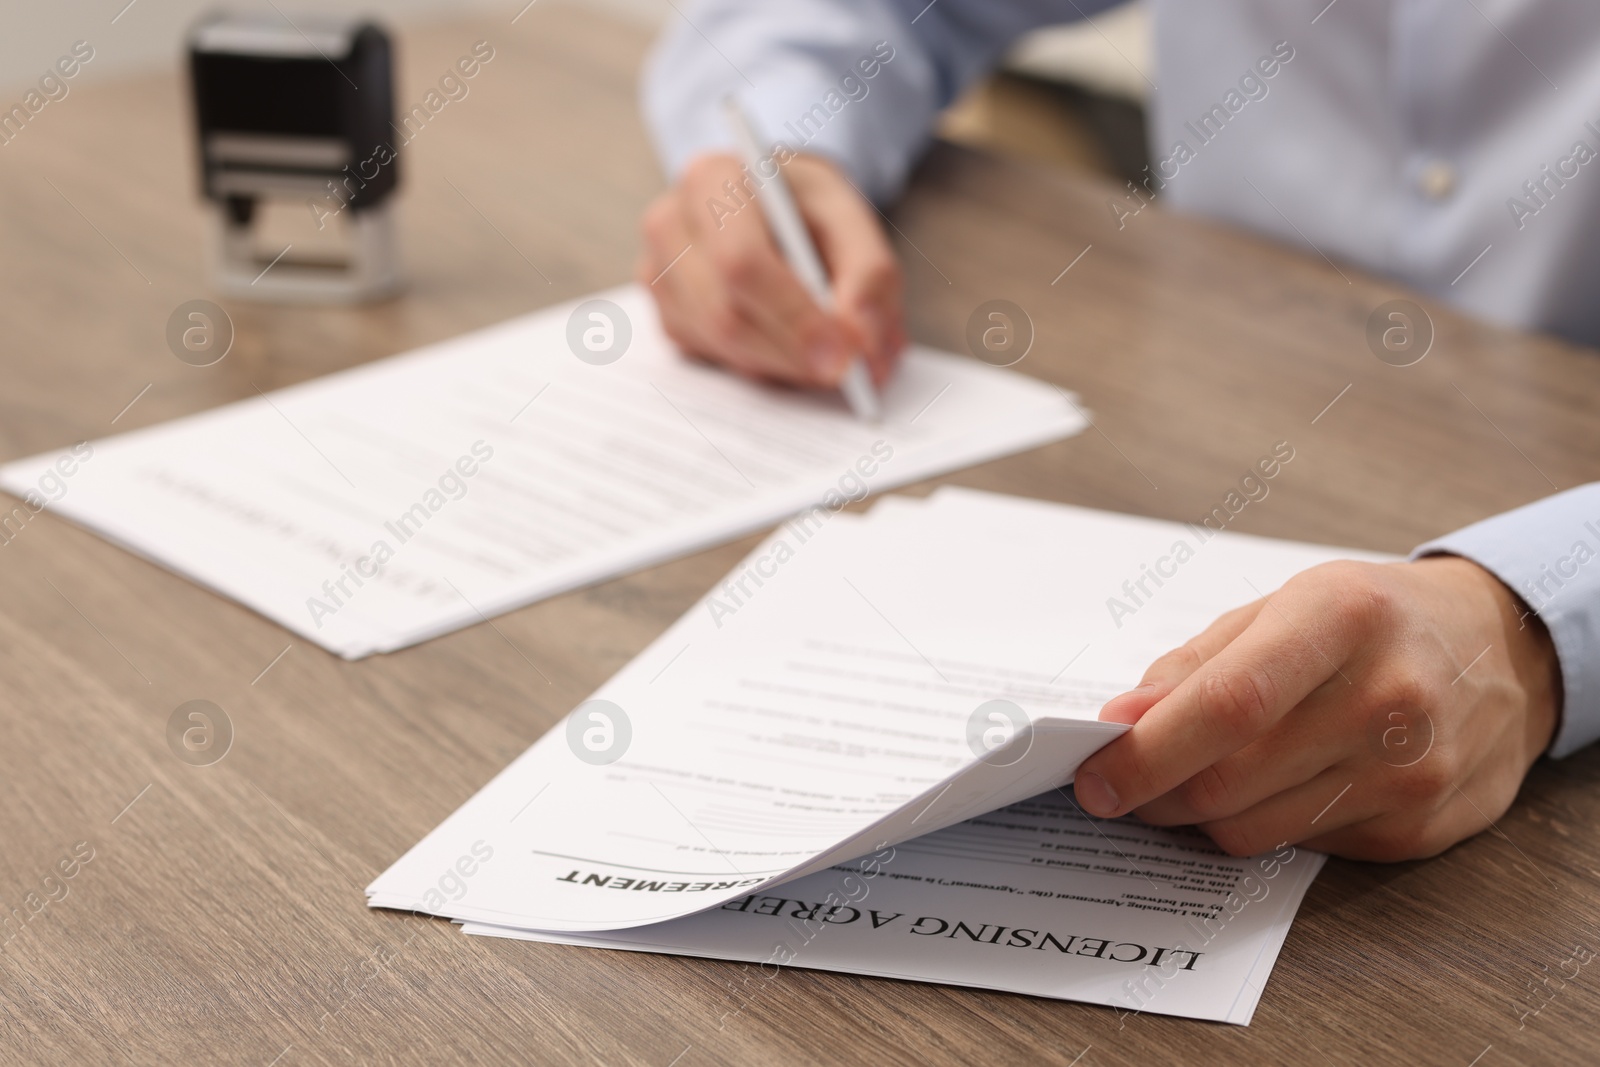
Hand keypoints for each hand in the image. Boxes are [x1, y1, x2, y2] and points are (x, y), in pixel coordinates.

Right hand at [637, 151, 903, 388]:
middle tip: (850, 373)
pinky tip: (792, 347)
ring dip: (785, 365)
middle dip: (795, 354)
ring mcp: (659, 275)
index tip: (843, 356)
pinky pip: (717, 360)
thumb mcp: (851, 218)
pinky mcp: (667, 316)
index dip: (794, 316)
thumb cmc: (805, 207)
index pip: (742, 262)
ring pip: (723, 347)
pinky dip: (766, 366)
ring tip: (832, 357)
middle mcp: (671, 225)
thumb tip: (862, 344)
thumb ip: (869, 275)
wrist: (770, 204)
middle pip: (726, 315)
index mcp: (711, 180)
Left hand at [1072, 556, 1560, 861]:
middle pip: (1229, 781)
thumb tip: (1121, 723)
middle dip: (1155, 792)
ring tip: (1198, 778)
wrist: (1504, 654)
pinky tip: (1281, 785)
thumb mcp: (1283, 605)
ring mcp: (1410, 772)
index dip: (1148, 752)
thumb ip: (1195, 664)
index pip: (1228, 705)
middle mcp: (1386, 698)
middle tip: (1124, 785)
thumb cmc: (1372, 620)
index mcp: (1341, 618)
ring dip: (1201, 815)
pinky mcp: (1417, 828)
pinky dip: (1265, 825)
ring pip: (1253, 830)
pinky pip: (1299, 850)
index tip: (1094, 777)